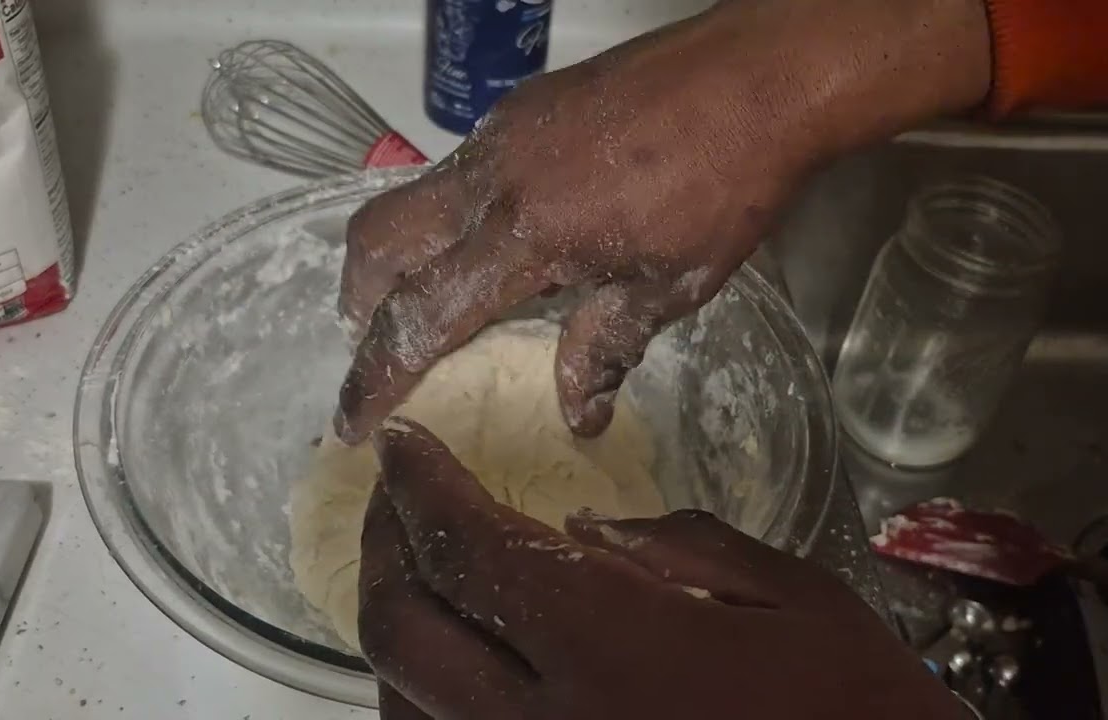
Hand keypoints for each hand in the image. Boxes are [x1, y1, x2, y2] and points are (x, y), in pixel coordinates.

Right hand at [335, 0, 990, 442]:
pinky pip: (453, 172)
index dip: (377, 376)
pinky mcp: (521, 108)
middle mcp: (493, 179)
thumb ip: (605, 348)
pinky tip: (494, 240)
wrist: (758, 76)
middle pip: (378, 241)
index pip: (422, 316)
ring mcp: (501, 134)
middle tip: (376, 347)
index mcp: (527, 235)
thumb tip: (577, 414)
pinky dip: (445, 219)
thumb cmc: (727, 187)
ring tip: (429, 300)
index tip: (349, 422)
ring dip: (398, 257)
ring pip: (410, 200)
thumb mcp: (670, 286)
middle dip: (360, 303)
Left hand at [358, 418, 967, 719]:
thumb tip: (583, 525)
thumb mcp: (794, 600)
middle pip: (404, 628)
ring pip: (401, 702)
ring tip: (420, 565)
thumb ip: (684, 547)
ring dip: (397, 621)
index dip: (420, 483)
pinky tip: (457, 656)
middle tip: (402, 494)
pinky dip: (422, 693)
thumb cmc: (855, 707)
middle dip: (385, 545)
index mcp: (613, 649)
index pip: (470, 548)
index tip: (403, 440)